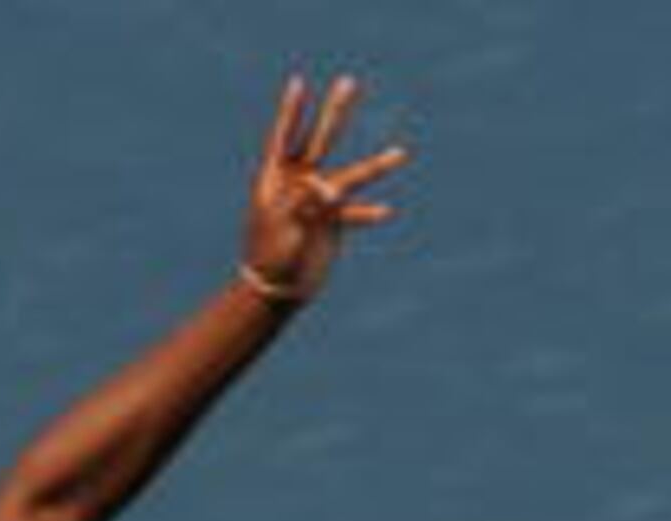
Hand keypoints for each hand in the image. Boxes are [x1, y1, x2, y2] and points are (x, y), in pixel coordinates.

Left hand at [240, 73, 405, 303]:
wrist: (276, 287)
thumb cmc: (269, 255)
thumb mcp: (282, 224)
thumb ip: (304, 201)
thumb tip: (331, 185)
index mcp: (276, 177)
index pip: (285, 135)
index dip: (292, 110)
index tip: (300, 83)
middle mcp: (298, 181)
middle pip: (320, 139)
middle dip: (335, 111)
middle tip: (349, 81)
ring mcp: (317, 200)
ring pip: (349, 175)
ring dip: (375, 166)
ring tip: (402, 152)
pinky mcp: (332, 222)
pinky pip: (354, 213)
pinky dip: (369, 213)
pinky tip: (386, 212)